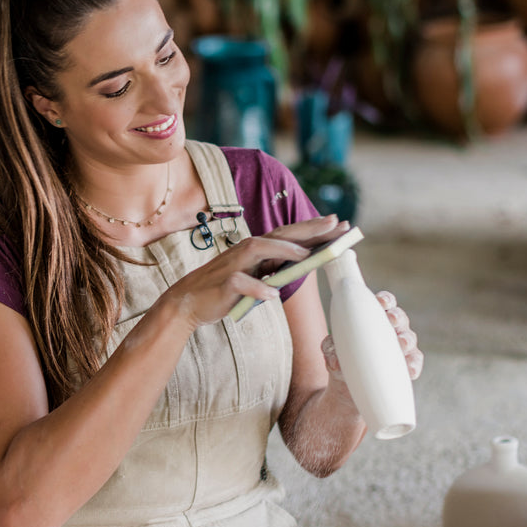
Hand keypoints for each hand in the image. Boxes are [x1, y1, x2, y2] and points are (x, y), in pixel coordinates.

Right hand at [161, 215, 348, 329]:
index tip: (339, 224)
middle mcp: (246, 252)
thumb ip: (275, 269)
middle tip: (335, 223)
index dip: (313, 229)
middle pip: (278, 234)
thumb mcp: (254, 278)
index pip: (288, 235)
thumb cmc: (224, 290)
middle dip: (307, 229)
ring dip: (282, 251)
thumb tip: (304, 262)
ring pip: (257, 250)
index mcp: (256, 250)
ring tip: (306, 255)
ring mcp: (233, 266)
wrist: (187, 303)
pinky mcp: (222, 285)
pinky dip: (257, 289)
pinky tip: (272, 296)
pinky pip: (240, 284)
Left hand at [321, 290, 422, 379]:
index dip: (385, 299)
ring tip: (402, 343)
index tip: (380, 301)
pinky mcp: (407, 365)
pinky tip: (410, 370)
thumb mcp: (331, 351)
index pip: (384, 303)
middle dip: (396, 316)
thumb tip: (335, 361)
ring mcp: (402, 346)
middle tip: (391, 319)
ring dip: (406, 339)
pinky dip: (413, 365)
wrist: (349, 383)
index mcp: (374, 317)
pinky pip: (414, 362)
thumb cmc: (343, 357)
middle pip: (399, 317)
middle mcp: (391, 328)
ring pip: (409, 338)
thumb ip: (330, 349)